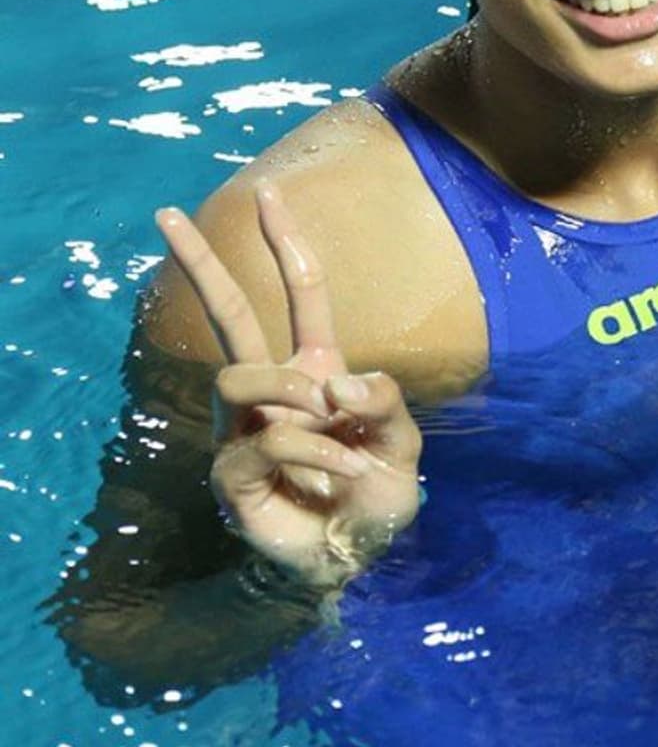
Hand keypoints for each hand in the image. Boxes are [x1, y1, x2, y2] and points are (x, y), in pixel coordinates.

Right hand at [155, 181, 422, 587]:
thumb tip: (332, 378)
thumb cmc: (378, 492)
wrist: (358, 555)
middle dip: (200, 262)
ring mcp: (247, 426)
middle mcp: (277, 388)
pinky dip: (316, 451)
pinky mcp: (232, 471)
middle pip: (230, 314)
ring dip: (293, 393)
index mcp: (318, 366)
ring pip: (243, 373)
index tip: (267, 192)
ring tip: (331, 425)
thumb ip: (384, 401)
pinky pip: (267, 437)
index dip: (285, 242)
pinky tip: (341, 470)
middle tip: (166, 214)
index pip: (300, 292)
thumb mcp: (402, 441)